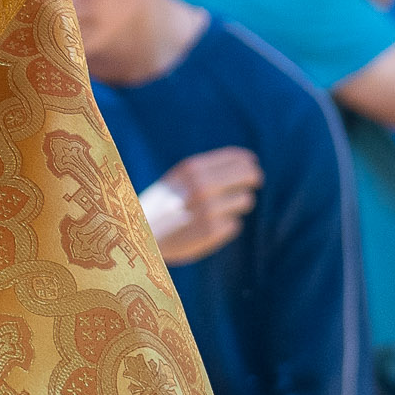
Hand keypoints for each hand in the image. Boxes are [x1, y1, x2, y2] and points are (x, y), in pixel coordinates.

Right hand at [140, 146, 261, 263]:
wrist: (141, 235)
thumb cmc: (163, 204)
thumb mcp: (179, 178)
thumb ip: (208, 169)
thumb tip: (248, 160)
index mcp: (193, 168)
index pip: (239, 159)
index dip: (249, 162)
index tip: (252, 165)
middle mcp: (202, 186)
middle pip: (250, 176)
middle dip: (253, 178)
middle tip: (253, 182)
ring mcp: (209, 210)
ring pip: (246, 200)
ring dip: (238, 203)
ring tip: (219, 208)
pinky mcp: (212, 232)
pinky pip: (235, 223)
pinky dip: (226, 224)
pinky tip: (208, 226)